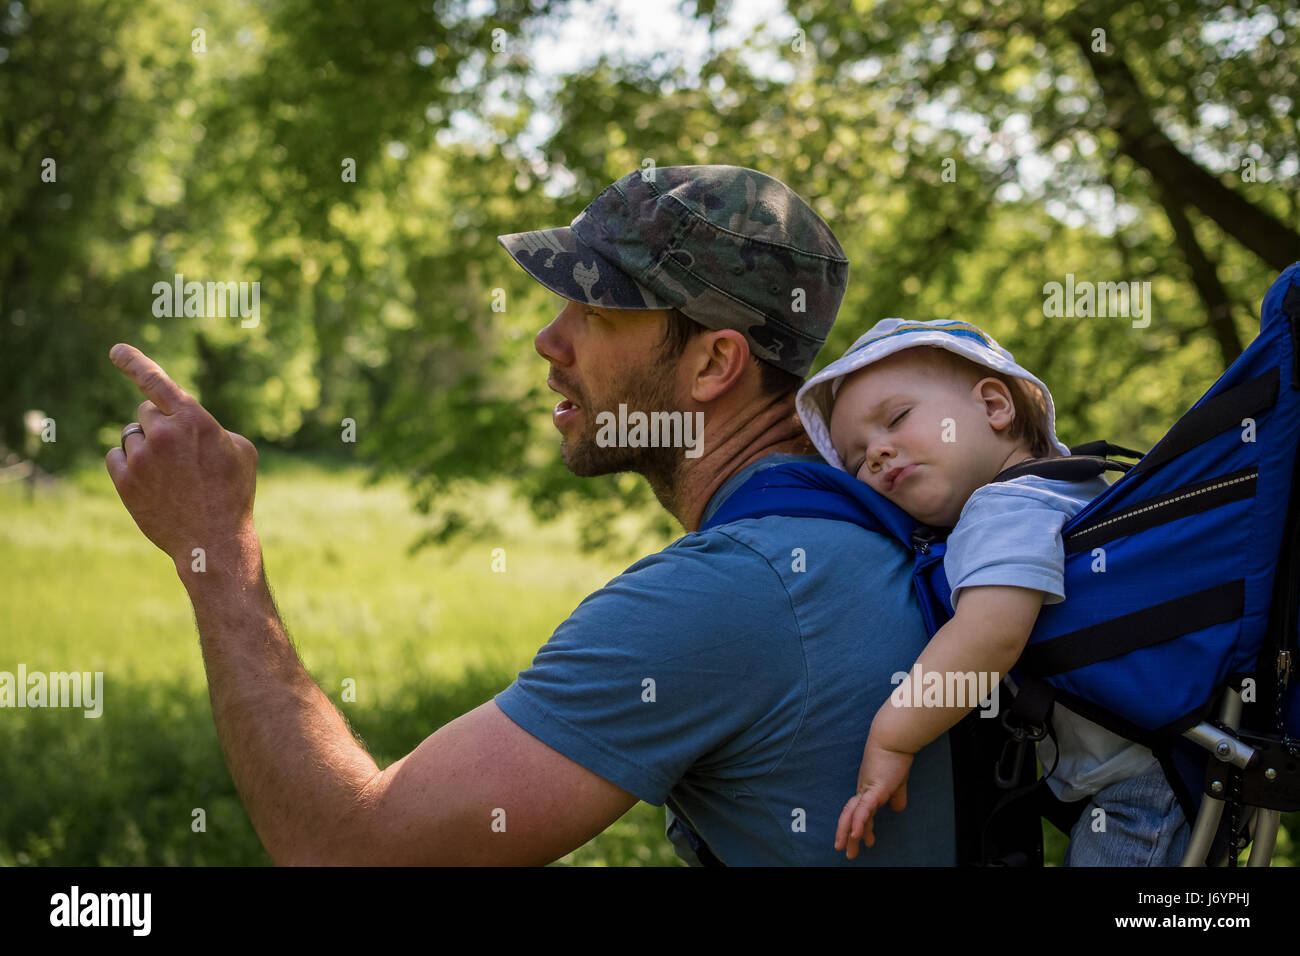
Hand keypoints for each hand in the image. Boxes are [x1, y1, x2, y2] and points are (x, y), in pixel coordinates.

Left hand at [104, 344, 258, 569]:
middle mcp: (164, 433)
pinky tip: (151, 484)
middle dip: (159, 425)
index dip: (134, 361)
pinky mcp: (125, 480)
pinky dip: (129, 465)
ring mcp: (142, 457)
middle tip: (178, 453)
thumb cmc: (234, 492)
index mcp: (195, 420)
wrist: (214, 540)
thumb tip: (184, 422)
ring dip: (145, 447)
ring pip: (130, 435)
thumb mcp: (240, 451)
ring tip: (169, 475)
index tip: (115, 350)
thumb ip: (208, 426)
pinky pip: (116, 457)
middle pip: (146, 410)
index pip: (157, 381)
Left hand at [833, 736, 912, 859]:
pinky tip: (855, 834)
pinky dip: (858, 822)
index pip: (859, 811)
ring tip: (846, 849)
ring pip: (852, 814)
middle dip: (846, 835)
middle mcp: (863, 790)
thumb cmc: (895, 756)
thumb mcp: (898, 782)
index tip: (863, 841)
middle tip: (843, 851)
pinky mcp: (874, 787)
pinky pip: (864, 808)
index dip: (859, 827)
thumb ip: (896, 796)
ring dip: (847, 833)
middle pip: (850, 815)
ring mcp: (867, 789)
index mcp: (868, 789)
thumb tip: (897, 809)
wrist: (893, 738)